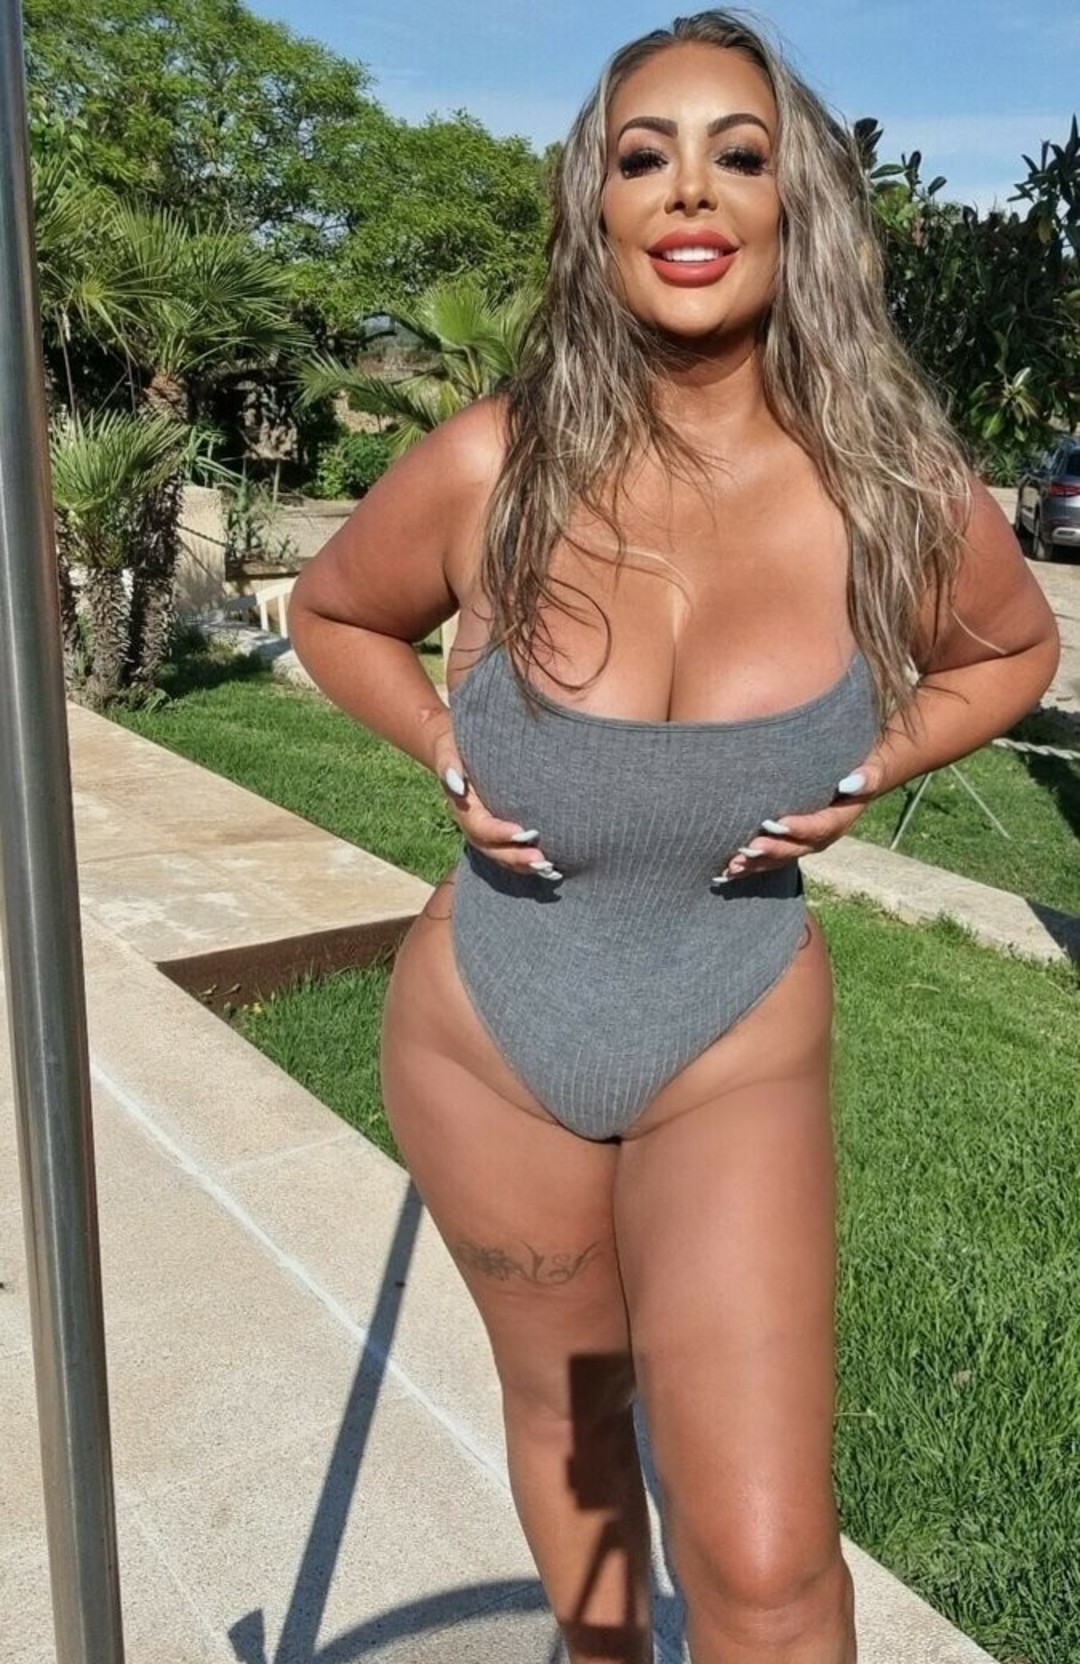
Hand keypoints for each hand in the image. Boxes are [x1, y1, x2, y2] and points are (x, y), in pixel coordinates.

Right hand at [430, 718, 561, 882]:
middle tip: (542, 861)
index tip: (522, 833)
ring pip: (502, 856)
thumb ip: (449, 764)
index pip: (479, 826)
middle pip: (492, 849)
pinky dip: (528, 863)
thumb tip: (457, 784)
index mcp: (463, 808)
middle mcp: (473, 825)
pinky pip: (511, 852)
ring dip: (524, 866)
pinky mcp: (500, 832)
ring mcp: (486, 832)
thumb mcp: (449, 749)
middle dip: (516, 857)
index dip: (499, 833)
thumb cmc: (457, 744)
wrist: (458, 747)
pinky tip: (550, 869)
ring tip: (549, 869)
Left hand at [717, 758, 881, 881]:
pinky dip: (748, 866)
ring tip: (731, 866)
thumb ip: (865, 778)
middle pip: (795, 849)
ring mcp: (803, 845)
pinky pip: (768, 860)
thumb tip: (850, 782)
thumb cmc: (859, 770)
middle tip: (746, 849)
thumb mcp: (870, 771)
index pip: (820, 827)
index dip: (799, 828)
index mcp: (839, 820)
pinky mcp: (788, 846)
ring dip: (755, 864)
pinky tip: (725, 873)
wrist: (856, 782)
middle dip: (771, 851)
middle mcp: (820, 838)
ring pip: (779, 859)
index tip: (775, 824)